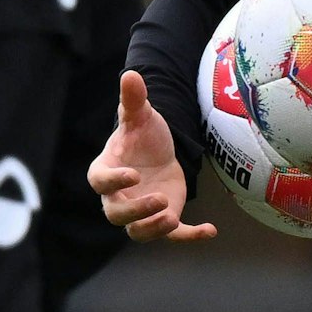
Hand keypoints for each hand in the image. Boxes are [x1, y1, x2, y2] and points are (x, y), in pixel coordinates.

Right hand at [86, 71, 216, 242]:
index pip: (100, 180)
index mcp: (106, 170)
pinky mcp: (164, 219)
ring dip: (153, 228)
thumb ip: (134, 99)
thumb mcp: (141, 115)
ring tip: (172, 218)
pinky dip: (190, 236)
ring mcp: (141, 211)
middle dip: (136, 211)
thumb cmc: (142, 134)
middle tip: (159, 200)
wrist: (160, 151)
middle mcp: (118, 196)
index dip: (113, 180)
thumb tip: (131, 74)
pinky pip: (173, 235)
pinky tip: (211, 230)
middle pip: (117, 214)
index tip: (132, 174)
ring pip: (138, 232)